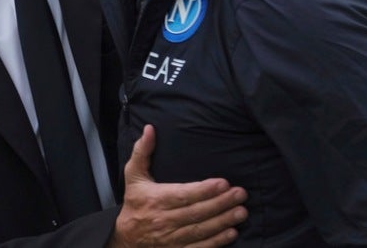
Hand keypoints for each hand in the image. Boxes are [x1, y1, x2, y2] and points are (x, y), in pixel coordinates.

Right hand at [109, 125, 247, 247]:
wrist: (125, 236)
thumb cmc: (134, 201)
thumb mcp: (134, 174)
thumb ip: (142, 151)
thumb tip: (150, 129)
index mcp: (156, 199)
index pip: (183, 195)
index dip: (204, 190)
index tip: (223, 183)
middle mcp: (164, 220)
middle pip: (196, 212)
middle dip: (221, 203)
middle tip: (240, 194)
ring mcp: (171, 238)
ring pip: (200, 230)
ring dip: (223, 222)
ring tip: (241, 212)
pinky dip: (216, 242)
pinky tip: (231, 233)